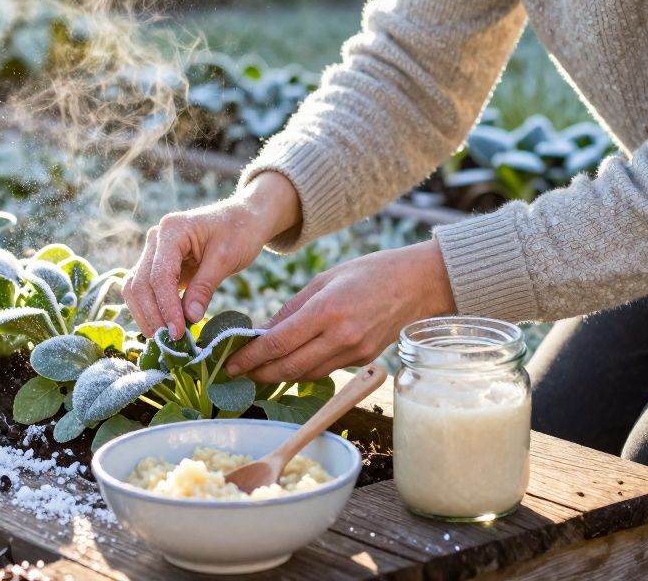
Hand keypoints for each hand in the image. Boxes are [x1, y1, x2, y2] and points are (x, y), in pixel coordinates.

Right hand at [123, 172, 300, 336]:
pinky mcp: (159, 265)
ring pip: (136, 288)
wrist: (245, 219)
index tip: (178, 332)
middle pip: (140, 283)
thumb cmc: (239, 232)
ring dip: (147, 315)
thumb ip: (204, 287)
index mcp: (171, 230)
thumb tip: (189, 319)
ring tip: (164, 340)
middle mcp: (155, 239)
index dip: (166, 307)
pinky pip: (146, 290)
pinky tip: (164, 327)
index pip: (159, 275)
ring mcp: (154, 251)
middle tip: (169, 343)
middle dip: (153, 315)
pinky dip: (151, 309)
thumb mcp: (225, 259)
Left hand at [226, 240, 456, 382]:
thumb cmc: (369, 273)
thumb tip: (263, 332)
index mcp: (327, 310)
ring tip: (257, 370)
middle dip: (259, 373)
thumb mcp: (324, 280)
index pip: (279, 343)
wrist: (417, 284)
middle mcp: (341, 336)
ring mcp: (354, 352)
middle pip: (289, 367)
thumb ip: (291, 308)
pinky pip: (325, 369)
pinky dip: (303, 369)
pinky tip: (290, 363)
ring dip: (279, 375)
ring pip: (306, 373)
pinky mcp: (363, 359)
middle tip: (237, 373)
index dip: (251, 357)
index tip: (230, 363)